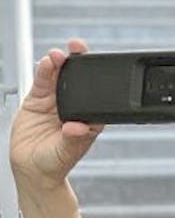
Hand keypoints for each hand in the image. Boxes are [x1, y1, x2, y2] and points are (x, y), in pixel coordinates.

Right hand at [9, 39, 103, 190]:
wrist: (32, 169)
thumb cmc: (56, 163)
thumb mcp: (67, 152)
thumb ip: (72, 138)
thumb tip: (78, 127)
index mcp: (89, 120)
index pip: (97, 96)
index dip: (98, 80)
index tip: (98, 67)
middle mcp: (74, 108)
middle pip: (78, 81)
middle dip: (78, 63)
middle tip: (78, 49)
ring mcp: (55, 103)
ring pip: (59, 77)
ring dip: (59, 64)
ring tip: (58, 55)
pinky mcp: (37, 101)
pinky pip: (41, 82)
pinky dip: (43, 72)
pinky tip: (46, 63)